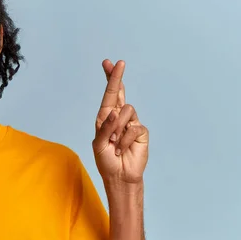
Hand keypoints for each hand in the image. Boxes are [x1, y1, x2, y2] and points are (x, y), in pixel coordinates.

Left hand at [92, 60, 148, 184]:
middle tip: (119, 63)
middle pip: (120, 93)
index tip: (109, 63)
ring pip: (126, 111)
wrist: (120, 176)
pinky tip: (122, 149)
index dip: (110, 79)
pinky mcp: (141, 132)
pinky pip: (134, 127)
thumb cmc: (106, 161)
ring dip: (117, 128)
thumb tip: (115, 110)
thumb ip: (106, 127)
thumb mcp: (99, 144)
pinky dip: (125, 140)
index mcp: (105, 118)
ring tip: (114, 143)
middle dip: (117, 77)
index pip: (108, 95)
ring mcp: (130, 123)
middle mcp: (118, 117)